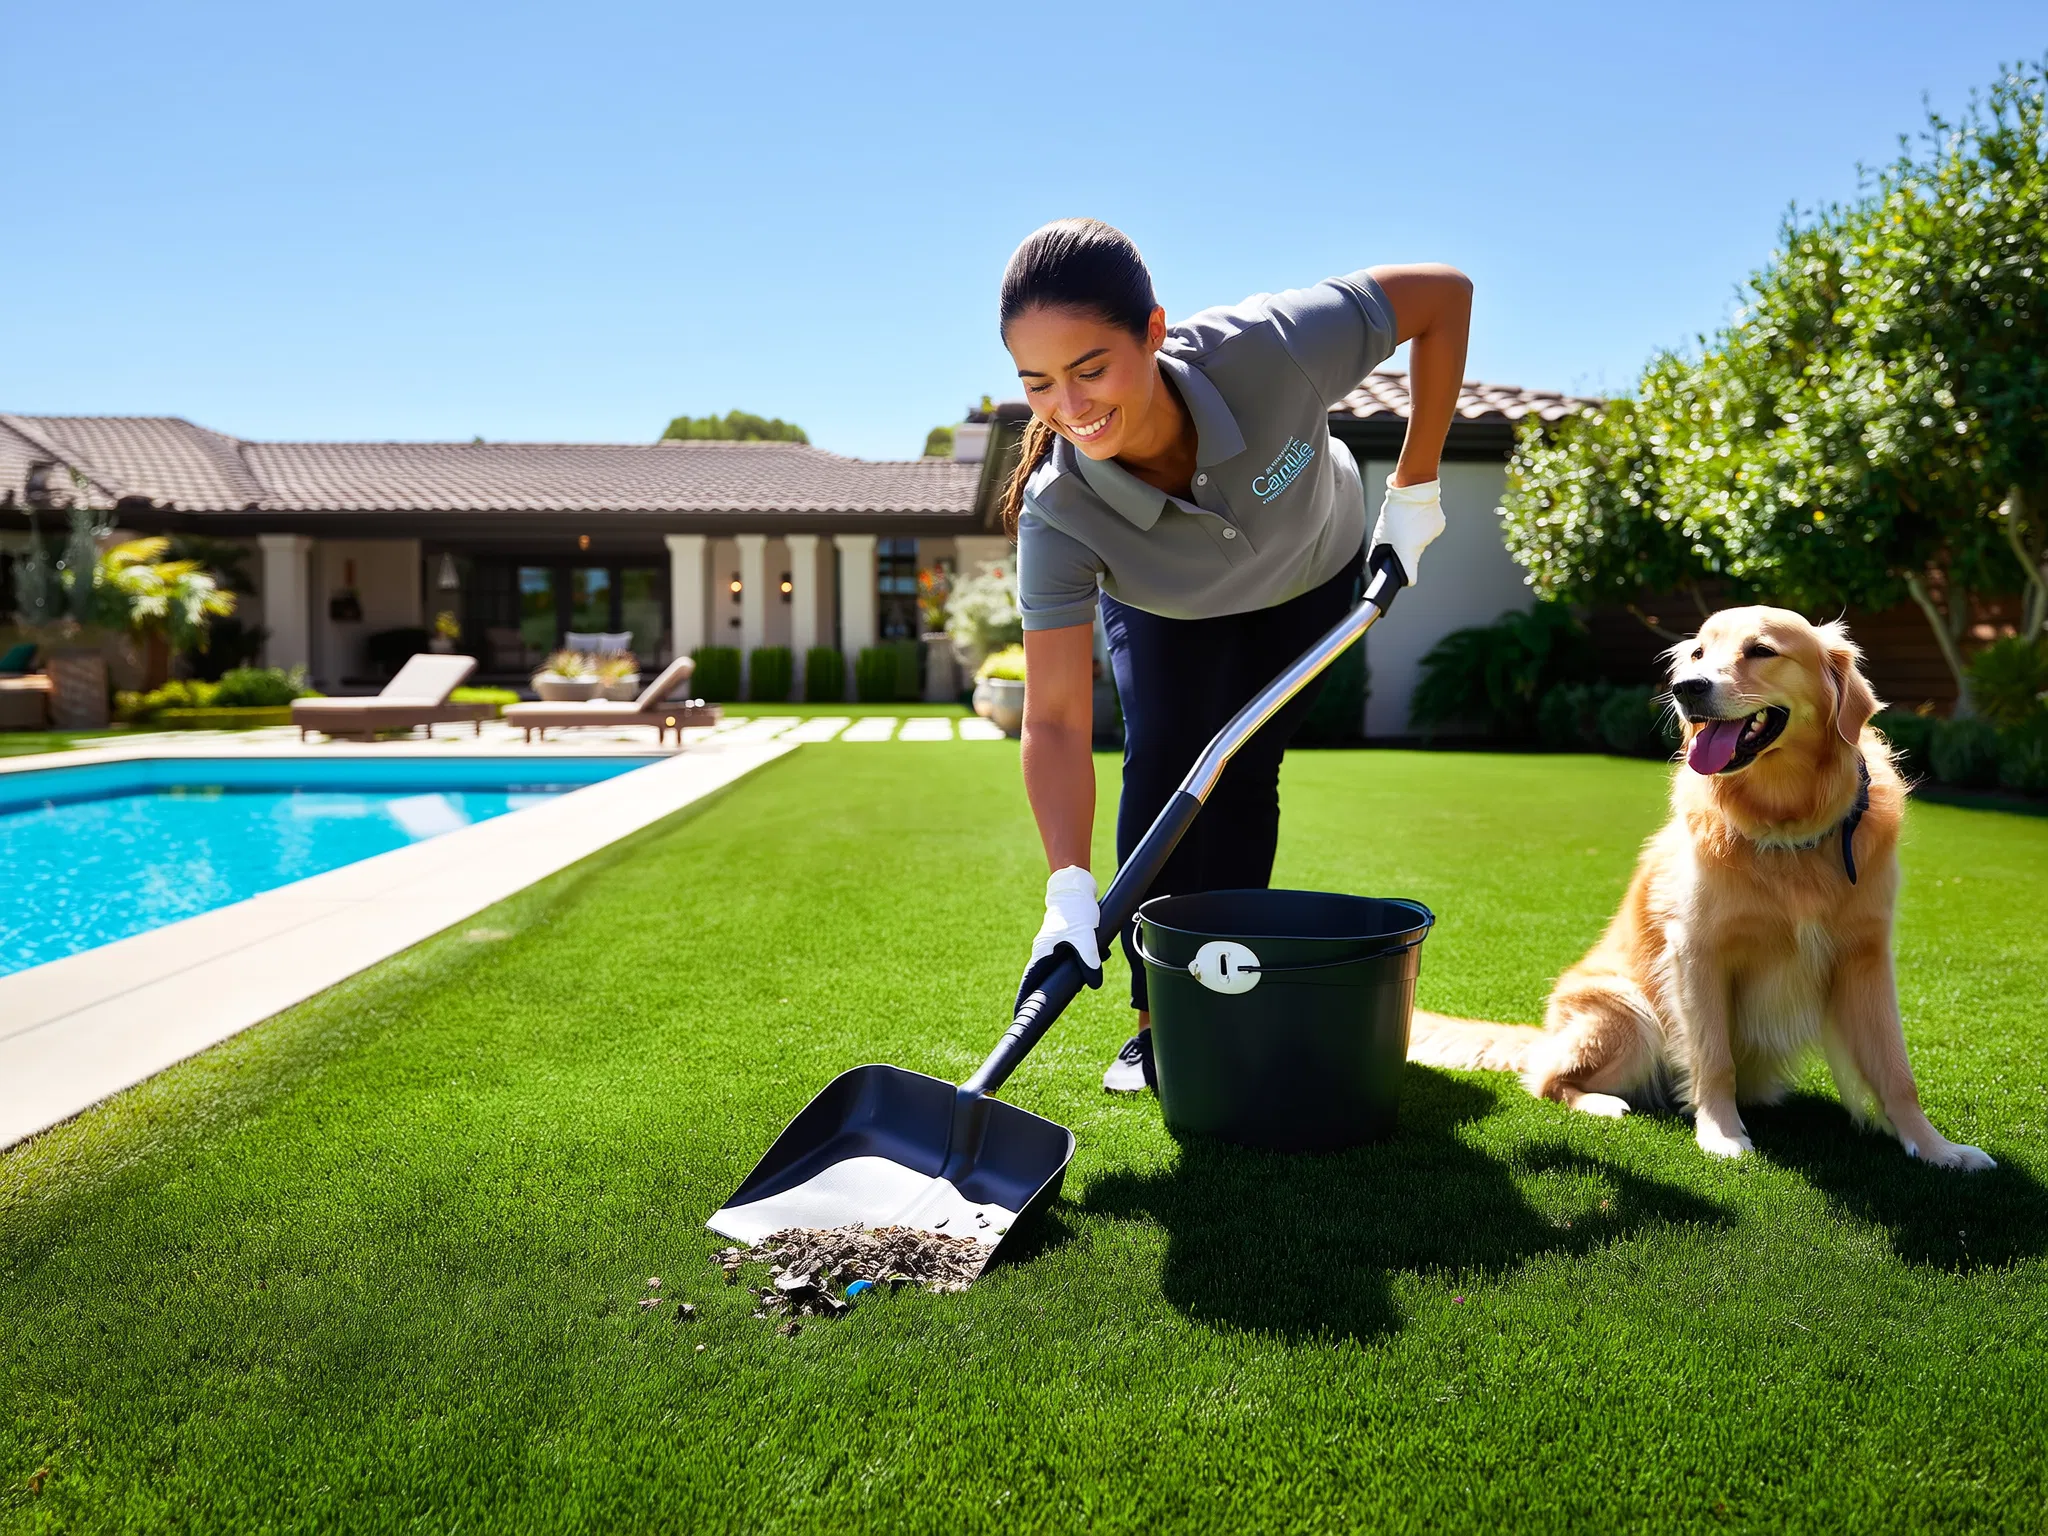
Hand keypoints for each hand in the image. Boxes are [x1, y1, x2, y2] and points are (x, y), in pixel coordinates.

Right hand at [1017, 865, 1102, 1010]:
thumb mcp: (1085, 937)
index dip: (1025, 1000)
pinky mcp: (1063, 943)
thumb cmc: (1076, 910)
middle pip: (1046, 980)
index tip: (1019, 1016)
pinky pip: (1071, 958)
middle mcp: (1044, 952)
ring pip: (1062, 969)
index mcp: (1042, 952)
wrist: (1076, 888)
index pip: (1030, 982)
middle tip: (1064, 999)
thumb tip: (1094, 984)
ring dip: (1076, 973)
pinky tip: (1099, 955)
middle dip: (1056, 990)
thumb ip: (1089, 960)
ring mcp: (1053, 947)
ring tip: (1088, 972)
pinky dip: (1083, 961)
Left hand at [1371, 476, 1446, 586]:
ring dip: (1414, 534)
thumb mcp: (1380, 533)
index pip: (1411, 578)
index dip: (1406, 578)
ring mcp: (1432, 536)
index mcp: (1407, 551)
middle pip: (1414, 555)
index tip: (1403, 578)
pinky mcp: (1440, 525)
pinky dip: (1423, 526)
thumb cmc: (1394, 511)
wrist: (1413, 488)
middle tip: (1399, 534)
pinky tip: (1417, 515)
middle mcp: (1422, 546)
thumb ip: (1379, 551)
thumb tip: (1377, 563)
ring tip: (1407, 520)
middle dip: (1406, 548)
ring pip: (1421, 541)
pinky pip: (1429, 530)